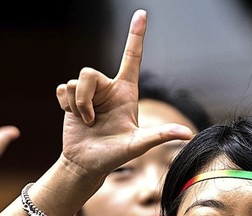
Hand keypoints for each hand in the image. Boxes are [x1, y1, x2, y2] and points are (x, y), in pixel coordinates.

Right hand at [55, 9, 193, 180]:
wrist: (86, 164)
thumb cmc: (114, 155)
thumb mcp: (138, 145)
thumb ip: (160, 136)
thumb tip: (188, 134)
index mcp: (126, 92)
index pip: (132, 58)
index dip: (136, 35)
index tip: (142, 13)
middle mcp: (108, 88)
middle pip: (88, 72)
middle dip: (84, 96)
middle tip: (92, 119)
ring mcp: (89, 94)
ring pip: (74, 82)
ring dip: (77, 106)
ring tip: (87, 122)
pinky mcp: (71, 99)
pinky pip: (62, 89)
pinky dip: (66, 106)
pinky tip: (75, 119)